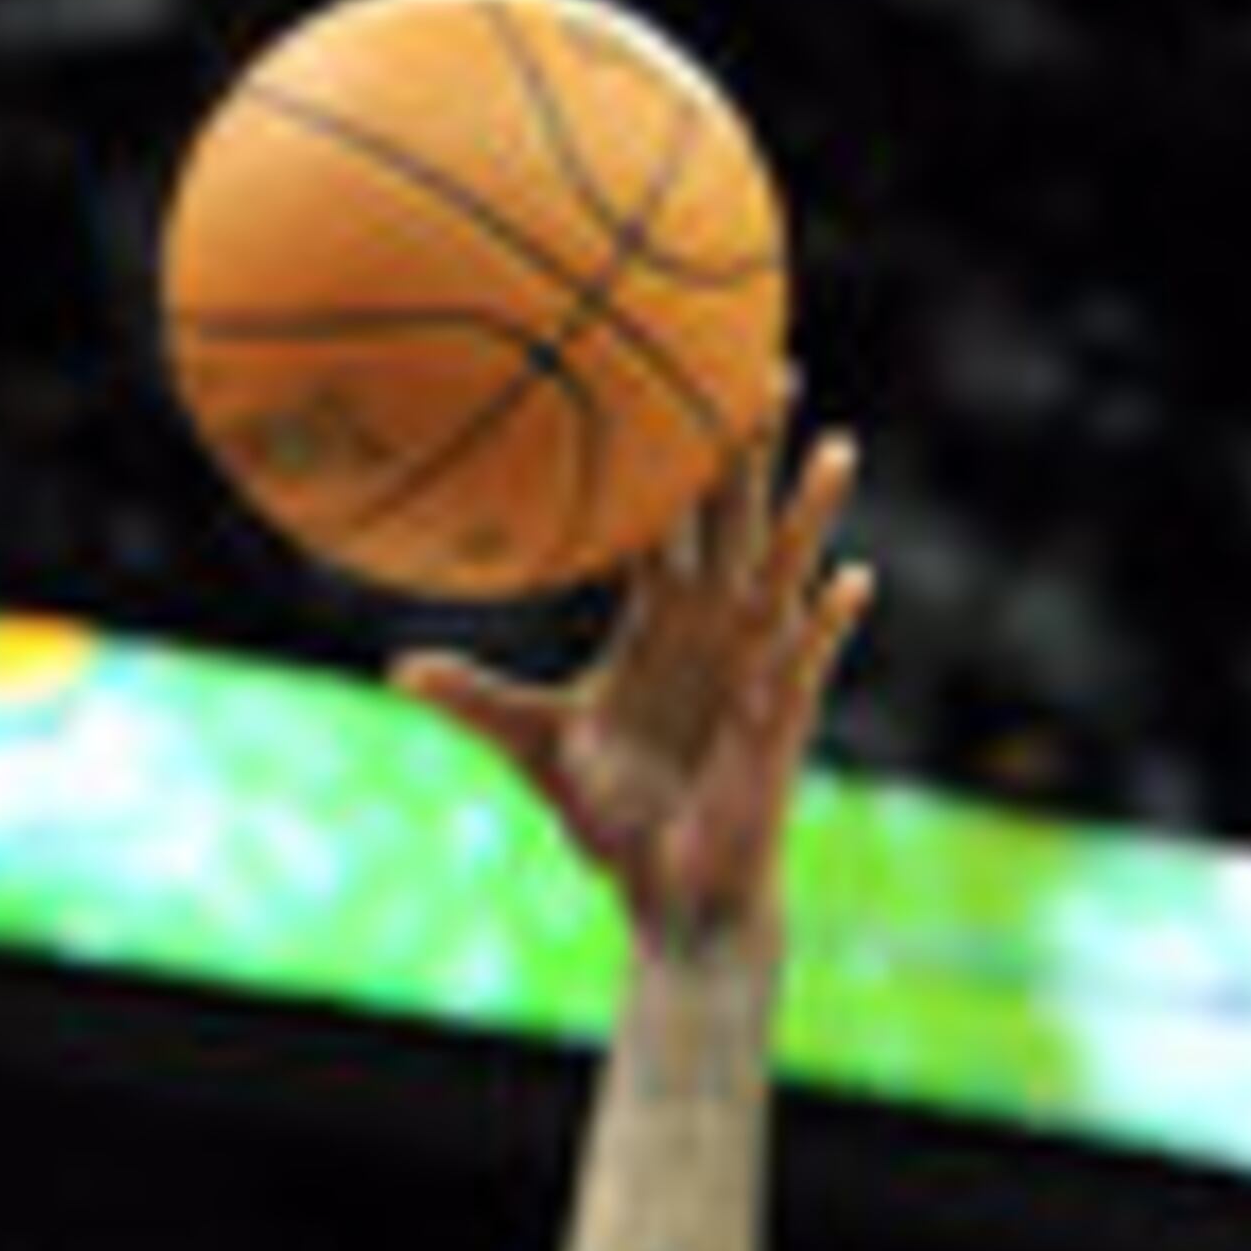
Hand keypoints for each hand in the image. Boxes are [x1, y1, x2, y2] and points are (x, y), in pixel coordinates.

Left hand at [397, 417, 868, 954]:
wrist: (661, 887)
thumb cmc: (607, 815)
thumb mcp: (532, 744)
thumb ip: (472, 699)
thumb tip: (397, 669)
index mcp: (660, 618)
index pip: (668, 515)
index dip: (672, 449)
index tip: (678, 374)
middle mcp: (715, 625)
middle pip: (736, 514)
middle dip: (751, 446)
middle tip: (764, 363)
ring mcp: (755, 663)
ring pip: (787, 569)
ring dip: (811, 513)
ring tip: (836, 448)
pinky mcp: (782, 714)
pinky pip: (811, 658)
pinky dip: (831, 621)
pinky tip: (853, 581)